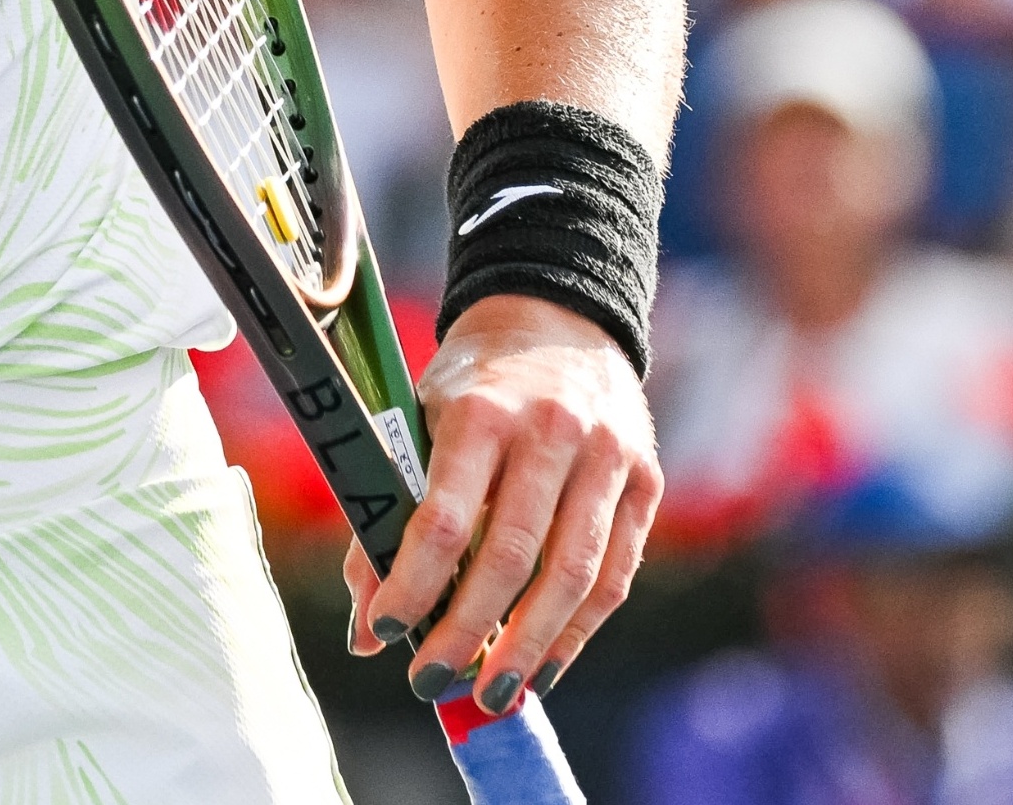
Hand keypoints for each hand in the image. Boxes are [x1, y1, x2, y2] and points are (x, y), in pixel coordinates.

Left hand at [339, 296, 660, 715]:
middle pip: (511, 557)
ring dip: (529, 649)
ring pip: (572, 576)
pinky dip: (579, 631)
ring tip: (492, 693)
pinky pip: (615, 574)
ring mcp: (608, 455)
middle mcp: (553, 430)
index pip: (446, 518)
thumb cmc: (474, 384)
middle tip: (431, 683)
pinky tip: (544, 665)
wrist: (559, 318)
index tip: (385, 635)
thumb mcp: (419, 421)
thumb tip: (366, 631)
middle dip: (468, 634)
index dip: (414, 586)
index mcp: (483, 412)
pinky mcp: (647, 479)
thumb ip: (389, 520)